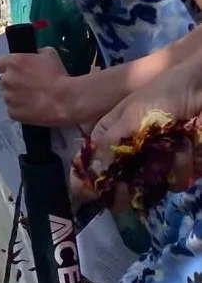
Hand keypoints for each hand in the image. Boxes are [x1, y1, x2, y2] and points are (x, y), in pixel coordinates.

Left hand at [0, 47, 73, 126]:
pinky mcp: (12, 113)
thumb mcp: (49, 55)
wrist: (65, 100)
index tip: (16, 71)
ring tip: (30, 100)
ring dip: (15, 96)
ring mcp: (8, 97)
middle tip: (25, 86)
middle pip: (3, 80)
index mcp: (12, 62)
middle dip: (12, 82)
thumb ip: (37, 53)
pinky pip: (12, 110)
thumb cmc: (58, 75)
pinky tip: (31, 110)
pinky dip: (19, 110)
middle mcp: (6, 79)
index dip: (7, 67)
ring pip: (7, 96)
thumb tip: (36, 54)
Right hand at [90, 59, 201, 184]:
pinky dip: (184, 164)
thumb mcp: (131, 115)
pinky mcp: (179, 165)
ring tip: (176, 145)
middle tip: (126, 189)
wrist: (200, 89)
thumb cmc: (162, 94)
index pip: (95, 161)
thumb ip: (111, 143)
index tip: (93, 193)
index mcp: (112, 134)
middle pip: (120, 181)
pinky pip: (176, 179)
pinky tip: (189, 145)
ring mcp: (156, 159)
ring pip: (151, 183)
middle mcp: (131, 150)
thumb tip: (93, 171)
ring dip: (165, 167)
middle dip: (125, 188)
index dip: (92, 178)